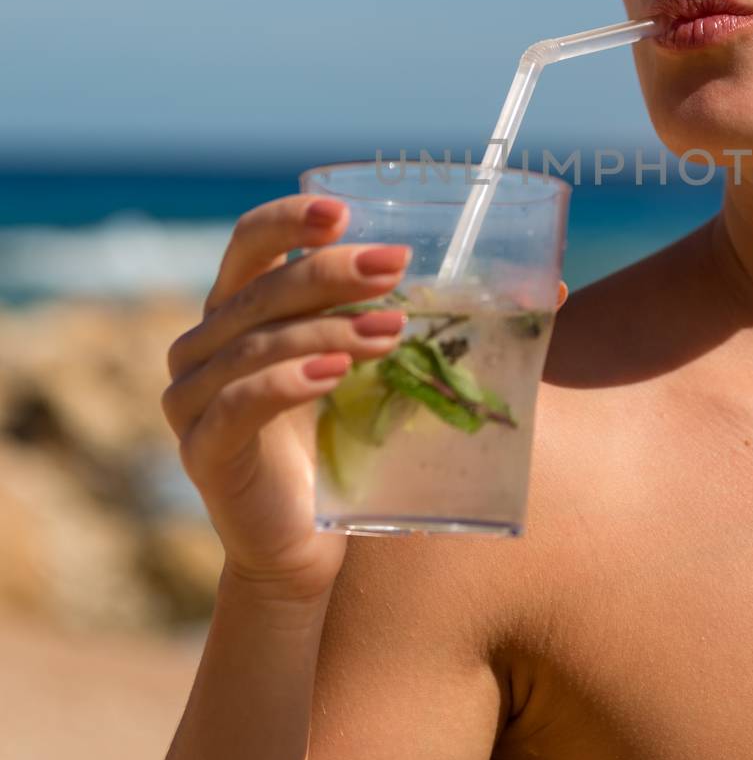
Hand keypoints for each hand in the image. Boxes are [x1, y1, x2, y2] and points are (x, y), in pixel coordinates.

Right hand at [161, 194, 412, 603]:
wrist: (309, 546)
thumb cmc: (350, 447)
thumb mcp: (387, 372)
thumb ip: (438, 323)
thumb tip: (554, 289)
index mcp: (240, 310)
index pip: (251, 242)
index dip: (291, 218)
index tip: (346, 212)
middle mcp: (203, 344)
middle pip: (263, 287)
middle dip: (331, 271)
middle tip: (395, 269)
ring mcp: (192, 396)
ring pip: (258, 341)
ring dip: (329, 328)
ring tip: (392, 332)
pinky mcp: (202, 448)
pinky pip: (241, 401)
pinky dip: (289, 381)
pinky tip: (336, 374)